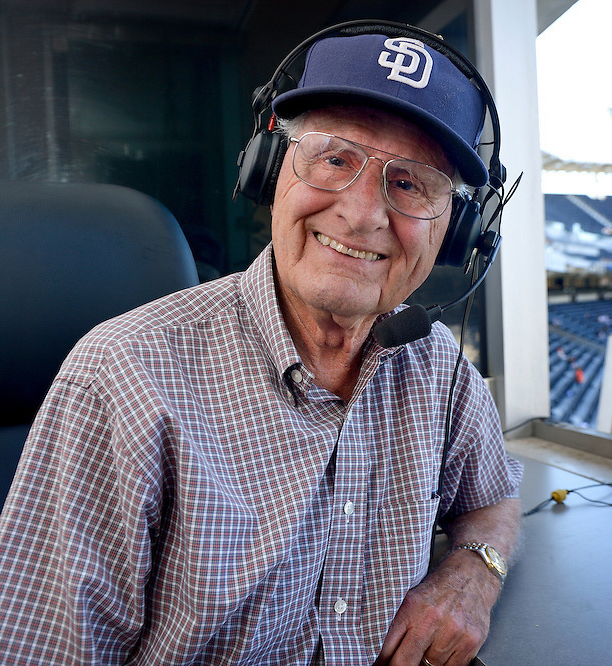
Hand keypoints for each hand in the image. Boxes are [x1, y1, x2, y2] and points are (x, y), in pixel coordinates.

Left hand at [372, 550, 500, 665]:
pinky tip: (440, 653)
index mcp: (412, 607)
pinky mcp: (470, 642)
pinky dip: (443, 665)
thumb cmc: (438, 588)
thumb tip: (384, 655)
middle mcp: (431, 619)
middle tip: (398, 665)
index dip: (383, 662)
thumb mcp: (411, 599)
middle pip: (406, 661)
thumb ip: (398, 624)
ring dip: (424, 663)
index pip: (389, 646)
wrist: (472, 576)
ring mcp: (452, 632)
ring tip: (425, 651)